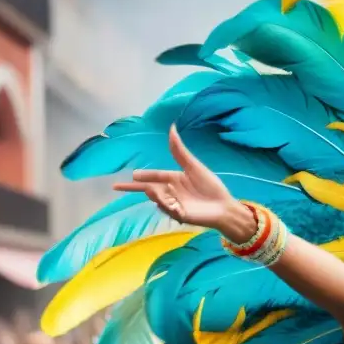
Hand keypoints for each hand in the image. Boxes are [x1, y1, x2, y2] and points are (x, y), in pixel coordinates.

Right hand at [113, 125, 237, 234]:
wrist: (225, 206)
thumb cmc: (211, 186)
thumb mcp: (194, 166)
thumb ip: (180, 151)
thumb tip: (171, 128)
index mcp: (174, 179)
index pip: (154, 176)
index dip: (142, 176)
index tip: (131, 175)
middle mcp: (171, 192)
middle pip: (150, 189)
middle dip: (135, 188)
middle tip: (119, 186)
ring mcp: (174, 204)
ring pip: (158, 199)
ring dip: (154, 195)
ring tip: (150, 189)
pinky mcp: (180, 215)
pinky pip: (169, 210)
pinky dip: (166, 206)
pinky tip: (168, 201)